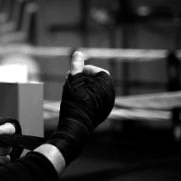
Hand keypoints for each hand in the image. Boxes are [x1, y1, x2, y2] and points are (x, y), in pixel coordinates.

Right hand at [45, 51, 114, 166]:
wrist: (75, 127)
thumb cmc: (74, 104)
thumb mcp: (73, 82)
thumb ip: (76, 67)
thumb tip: (78, 52)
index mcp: (107, 85)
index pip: (97, 71)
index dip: (84, 70)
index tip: (73, 73)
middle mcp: (110, 95)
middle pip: (96, 80)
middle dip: (82, 79)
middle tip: (70, 80)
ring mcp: (107, 105)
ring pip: (95, 90)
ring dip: (83, 87)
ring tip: (70, 89)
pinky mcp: (103, 112)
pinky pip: (95, 100)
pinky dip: (86, 97)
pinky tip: (75, 99)